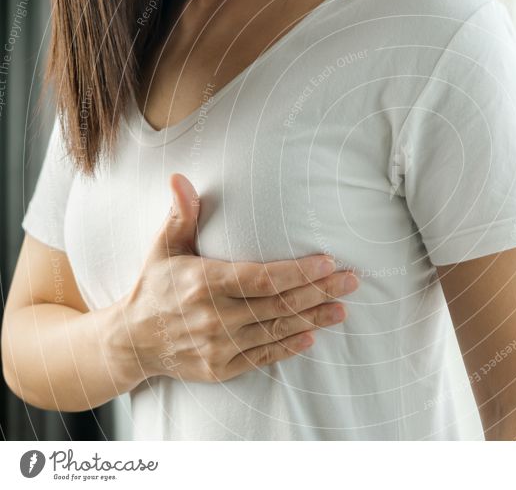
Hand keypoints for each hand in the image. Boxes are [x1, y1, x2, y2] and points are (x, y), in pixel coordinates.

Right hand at [109, 173, 357, 382]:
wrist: (131, 341)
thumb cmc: (155, 286)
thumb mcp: (163, 248)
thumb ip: (181, 214)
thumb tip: (180, 177)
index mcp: (203, 283)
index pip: (261, 278)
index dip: (298, 272)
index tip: (328, 261)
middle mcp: (213, 317)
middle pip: (278, 304)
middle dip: (320, 292)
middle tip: (352, 280)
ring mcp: (217, 346)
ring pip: (276, 331)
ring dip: (313, 319)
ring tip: (343, 308)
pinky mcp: (220, 368)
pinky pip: (262, 357)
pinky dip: (288, 347)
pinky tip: (312, 336)